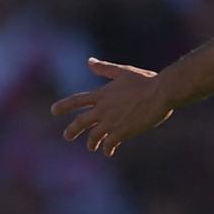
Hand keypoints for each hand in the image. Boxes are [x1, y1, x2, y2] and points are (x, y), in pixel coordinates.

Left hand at [50, 58, 173, 156]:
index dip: (63, 106)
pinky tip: (109, 152)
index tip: (53, 110)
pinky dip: (108, 149)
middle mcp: (102, 109)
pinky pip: (110, 144)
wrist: (160, 93)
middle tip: (67, 136)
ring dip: (91, 143)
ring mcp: (111, 122)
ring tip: (92, 147)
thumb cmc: (145, 81)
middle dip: (72, 130)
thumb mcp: (122, 72)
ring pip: (94, 136)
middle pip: (80, 122)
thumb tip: (89, 62)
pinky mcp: (123, 132)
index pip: (76, 101)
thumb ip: (105, 69)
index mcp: (101, 94)